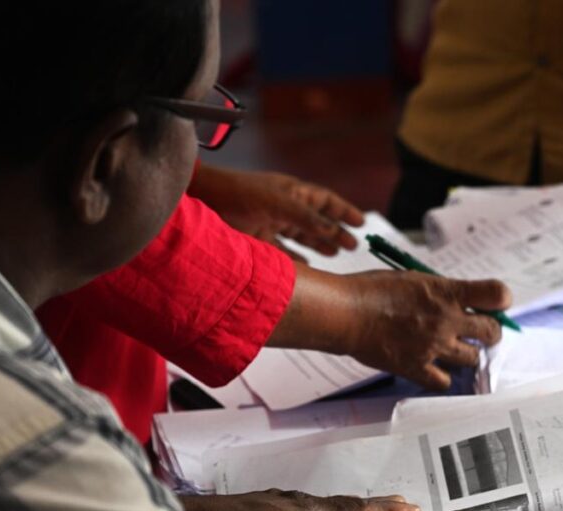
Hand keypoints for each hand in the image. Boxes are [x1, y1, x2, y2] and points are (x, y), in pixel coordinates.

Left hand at [189, 164, 364, 255]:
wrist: (201, 201)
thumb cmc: (239, 194)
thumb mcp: (277, 203)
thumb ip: (306, 218)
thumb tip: (332, 231)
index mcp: (292, 193)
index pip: (325, 202)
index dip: (343, 212)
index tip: (361, 224)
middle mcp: (284, 208)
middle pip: (316, 221)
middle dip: (335, 233)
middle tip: (353, 246)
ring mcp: (270, 224)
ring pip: (301, 237)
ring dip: (318, 245)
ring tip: (334, 255)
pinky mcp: (257, 240)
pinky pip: (283, 252)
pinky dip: (296, 259)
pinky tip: (306, 266)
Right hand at [342, 271, 510, 389]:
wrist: (346, 313)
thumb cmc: (373, 290)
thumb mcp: (415, 279)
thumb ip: (442, 292)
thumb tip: (460, 302)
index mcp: (447, 292)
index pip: (497, 295)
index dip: (501, 300)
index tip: (496, 304)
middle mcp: (446, 320)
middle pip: (492, 332)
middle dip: (490, 332)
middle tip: (481, 331)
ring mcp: (434, 346)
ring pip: (472, 359)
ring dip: (468, 354)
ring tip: (456, 348)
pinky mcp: (417, 367)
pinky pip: (444, 381)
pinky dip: (443, 375)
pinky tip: (435, 367)